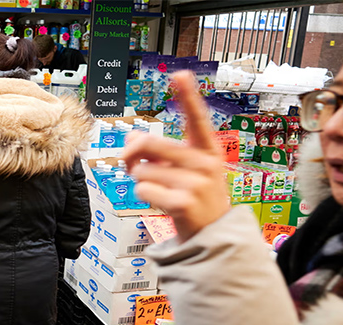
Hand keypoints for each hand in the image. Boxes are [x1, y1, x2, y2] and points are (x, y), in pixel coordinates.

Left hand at [123, 71, 229, 242]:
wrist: (212, 231)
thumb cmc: (194, 193)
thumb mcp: (184, 168)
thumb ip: (159, 150)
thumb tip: (132, 138)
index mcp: (207, 149)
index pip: (196, 118)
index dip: (188, 95)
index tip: (180, 74)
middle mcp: (204, 163)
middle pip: (149, 144)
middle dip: (131, 153)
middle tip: (130, 162)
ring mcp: (196, 183)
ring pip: (141, 170)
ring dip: (140, 179)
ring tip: (159, 189)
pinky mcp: (183, 203)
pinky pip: (143, 189)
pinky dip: (143, 195)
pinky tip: (160, 201)